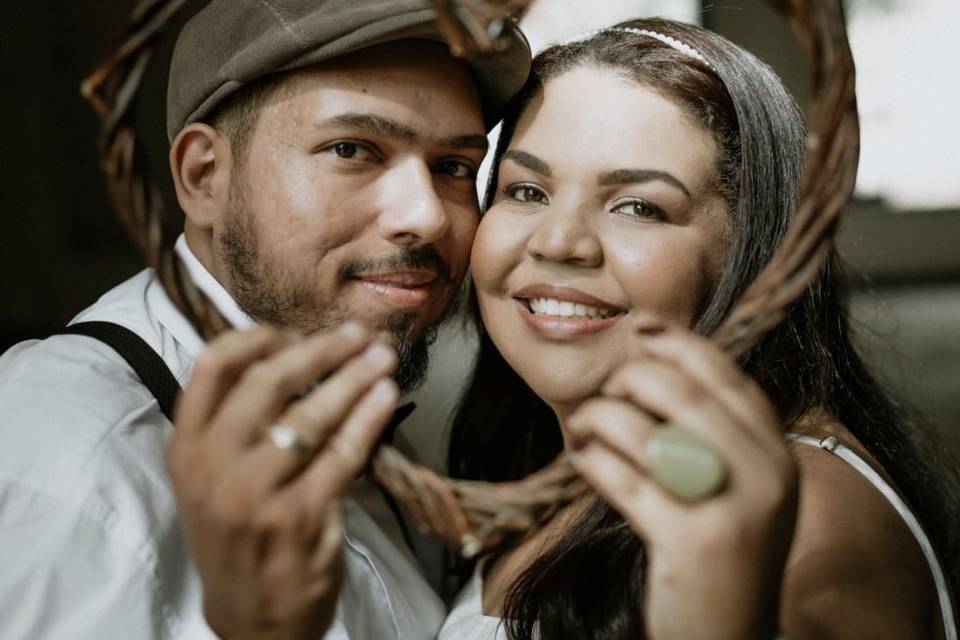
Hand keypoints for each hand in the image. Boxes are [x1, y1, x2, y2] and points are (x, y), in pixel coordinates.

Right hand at [166, 323, 399, 639]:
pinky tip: (386, 398)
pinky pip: (343, 454)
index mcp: (187, 448)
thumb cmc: (240, 537)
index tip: (295, 330)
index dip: (259, 337)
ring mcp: (255, 493)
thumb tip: (298, 354)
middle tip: (357, 335)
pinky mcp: (300, 516)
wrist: (252, 620)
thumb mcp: (215, 480)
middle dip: (321, 350)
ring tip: (382, 358)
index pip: (213, 366)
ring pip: (311, 415)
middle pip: (268, 381)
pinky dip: (369, 419)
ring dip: (353, 377)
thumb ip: (238, 423)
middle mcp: (213, 466)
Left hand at [567, 326, 797, 639]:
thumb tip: (655, 365)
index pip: (725, 376)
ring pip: (645, 431)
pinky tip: (583, 458)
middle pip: (680, 393)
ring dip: (600, 419)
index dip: (679, 344)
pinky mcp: (690, 543)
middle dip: (629, 381)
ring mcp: (729, 510)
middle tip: (604, 394)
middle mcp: (764, 476)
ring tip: (584, 427)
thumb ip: (716, 433)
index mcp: (776, 453)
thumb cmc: (723, 551)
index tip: (641, 328)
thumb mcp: (742, 487)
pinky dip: (594, 462)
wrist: (732, 634)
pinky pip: (624, 481)